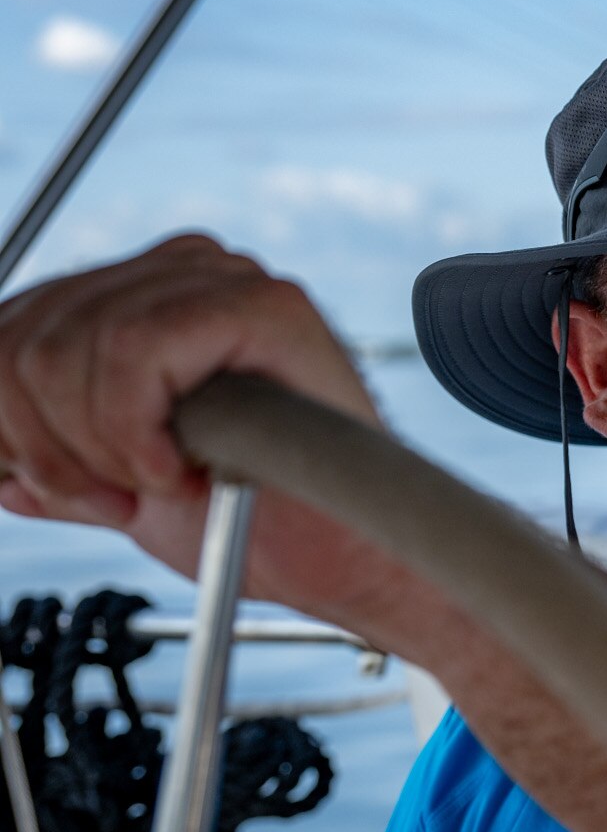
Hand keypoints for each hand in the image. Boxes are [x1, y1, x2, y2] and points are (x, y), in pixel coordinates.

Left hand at [0, 233, 412, 623]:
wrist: (347, 561)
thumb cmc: (256, 524)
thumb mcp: (117, 480)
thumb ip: (54, 455)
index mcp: (142, 297)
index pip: (11, 327)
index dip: (3, 422)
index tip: (44, 487)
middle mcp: (182, 271)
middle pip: (24, 336)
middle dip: (42, 443)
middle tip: (107, 499)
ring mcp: (225, 279)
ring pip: (66, 344)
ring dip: (93, 445)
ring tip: (154, 486)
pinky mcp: (263, 305)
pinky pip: (134, 349)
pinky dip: (135, 428)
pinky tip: (177, 468)